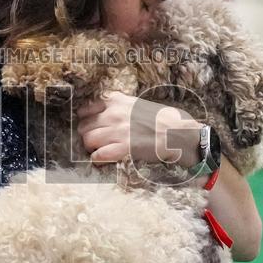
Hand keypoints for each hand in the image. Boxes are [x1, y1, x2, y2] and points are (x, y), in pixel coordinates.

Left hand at [76, 91, 202, 167]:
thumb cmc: (162, 118)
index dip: (86, 121)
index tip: (91, 127)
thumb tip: (106, 114)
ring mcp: (117, 131)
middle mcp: (113, 114)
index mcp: (116, 101)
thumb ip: (119, 107)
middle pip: (83, 127)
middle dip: (87, 136)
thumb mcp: (137, 104)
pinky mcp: (123, 148)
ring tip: (100, 151)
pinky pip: (98, 156)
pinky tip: (104, 160)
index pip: (85, 109)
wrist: (178, 132)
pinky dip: (98, 160)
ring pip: (87, 141)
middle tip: (96, 143)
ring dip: (91, 148)